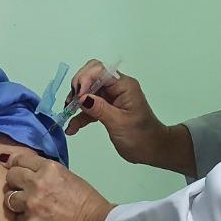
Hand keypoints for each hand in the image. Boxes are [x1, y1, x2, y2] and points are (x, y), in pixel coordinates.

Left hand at [2, 149, 113, 220]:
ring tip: (28, 207)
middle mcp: (36, 183)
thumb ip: (47, 174)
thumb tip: (31, 174)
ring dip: (17, 202)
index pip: (20, 160)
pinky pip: (17, 220)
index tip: (14, 168)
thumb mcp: (67, 177)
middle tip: (22, 189)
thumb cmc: (86, 202)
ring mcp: (30, 204)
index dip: (16, 164)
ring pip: (9, 198)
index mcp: (48, 169)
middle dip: (15, 182)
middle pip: (11, 176)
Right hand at [65, 61, 187, 171]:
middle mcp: (117, 87)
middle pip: (91, 76)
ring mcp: (111, 97)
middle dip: (78, 87)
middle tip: (70, 104)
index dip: (85, 79)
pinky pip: (90, 106)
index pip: (100, 70)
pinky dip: (80, 115)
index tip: (77, 96)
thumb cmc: (140, 137)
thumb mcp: (118, 123)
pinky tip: (72, 128)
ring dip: (76, 101)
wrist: (153, 150)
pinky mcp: (107, 108)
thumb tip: (81, 97)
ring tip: (67, 114)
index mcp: (123, 85)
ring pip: (88, 91)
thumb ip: (99, 109)